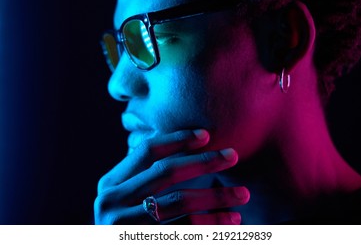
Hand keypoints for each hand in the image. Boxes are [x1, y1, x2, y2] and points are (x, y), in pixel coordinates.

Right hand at [94, 129, 249, 223]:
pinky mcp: (142, 243)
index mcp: (110, 183)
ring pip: (179, 202)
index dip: (177, 140)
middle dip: (203, 161)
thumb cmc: (130, 225)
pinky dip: (212, 223)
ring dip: (216, 196)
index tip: (206, 135)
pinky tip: (232, 220)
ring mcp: (124, 226)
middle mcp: (111, 202)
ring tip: (243, 194)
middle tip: (233, 155)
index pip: (147, 151)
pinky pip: (185, 230)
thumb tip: (186, 147)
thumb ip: (144, 176)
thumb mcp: (126, 198)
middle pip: (165, 172)